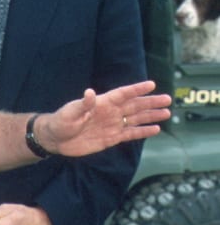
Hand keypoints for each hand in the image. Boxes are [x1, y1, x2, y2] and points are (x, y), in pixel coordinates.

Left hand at [41, 80, 170, 155]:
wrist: (56, 139)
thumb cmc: (60, 122)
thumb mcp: (69, 112)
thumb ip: (82, 104)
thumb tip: (90, 92)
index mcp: (101, 103)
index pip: (122, 94)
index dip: (136, 89)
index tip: (152, 84)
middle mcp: (110, 112)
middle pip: (134, 105)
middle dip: (150, 102)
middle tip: (168, 99)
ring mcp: (112, 125)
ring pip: (135, 119)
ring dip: (150, 116)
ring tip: (166, 113)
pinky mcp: (111, 138)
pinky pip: (130, 134)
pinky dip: (143, 131)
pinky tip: (155, 129)